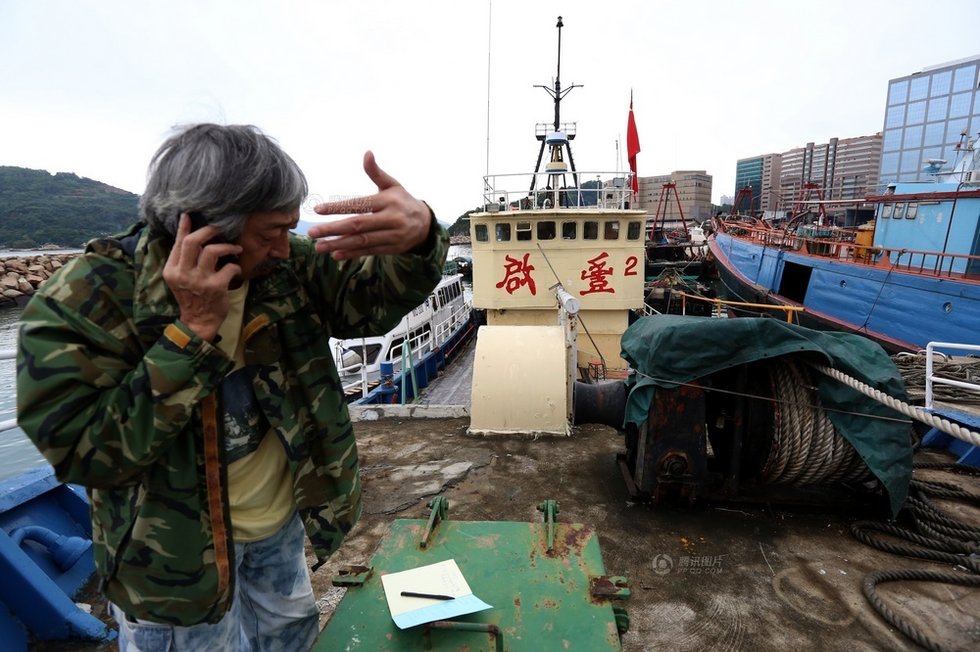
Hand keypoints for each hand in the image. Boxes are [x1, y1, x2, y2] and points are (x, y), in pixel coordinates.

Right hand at [162, 214, 242, 340]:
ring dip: (227, 246)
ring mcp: (199, 280)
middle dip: (208, 231)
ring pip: (212, 251)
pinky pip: (229, 267)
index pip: (179, 243)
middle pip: (193, 242)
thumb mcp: (180, 277)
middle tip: (219, 229)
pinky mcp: (216, 287)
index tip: (190, 215)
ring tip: (235, 248)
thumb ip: (182, 258)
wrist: (198, 321)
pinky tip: (235, 269)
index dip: (185, 227)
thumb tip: (186, 230)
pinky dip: (235, 266)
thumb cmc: (192, 296)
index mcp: (172, 270)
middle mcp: (183, 274)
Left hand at [308, 151, 431, 259]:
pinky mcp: (392, 249)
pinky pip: (369, 251)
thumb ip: (376, 172)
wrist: (426, 225)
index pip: (359, 204)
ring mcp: (392, 236)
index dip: (337, 207)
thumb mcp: (393, 185)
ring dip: (338, 245)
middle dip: (333, 229)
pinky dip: (352, 253)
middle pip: (357, 225)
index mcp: (388, 201)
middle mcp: (391, 219)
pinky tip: (336, 254)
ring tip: (318, 247)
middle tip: (312, 232)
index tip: (317, 210)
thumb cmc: (403, 201)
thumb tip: (367, 153)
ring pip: (362, 241)